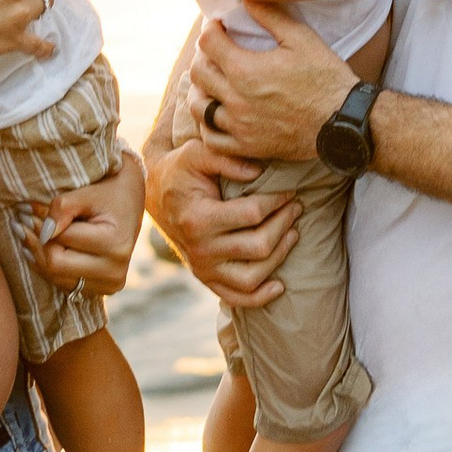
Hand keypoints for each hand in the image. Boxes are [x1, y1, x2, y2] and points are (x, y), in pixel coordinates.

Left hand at [28, 151, 145, 294]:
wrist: (130, 203)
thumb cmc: (108, 193)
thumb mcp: (88, 192)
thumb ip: (63, 207)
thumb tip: (41, 231)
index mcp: (115, 244)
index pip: (61, 242)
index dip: (38, 225)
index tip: (23, 209)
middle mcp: (115, 271)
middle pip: (56, 266)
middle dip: (35, 243)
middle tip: (18, 222)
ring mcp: (110, 284)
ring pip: (55, 278)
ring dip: (37, 255)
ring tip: (25, 232)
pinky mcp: (102, 290)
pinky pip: (63, 283)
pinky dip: (48, 266)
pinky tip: (39, 247)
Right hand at [143, 116, 297, 309]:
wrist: (156, 194)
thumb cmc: (181, 171)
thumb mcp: (196, 153)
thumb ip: (225, 158)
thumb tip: (259, 172)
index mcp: (198, 218)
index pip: (253, 214)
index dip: (278, 201)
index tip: (289, 191)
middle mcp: (200, 249)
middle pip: (259, 246)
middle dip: (284, 224)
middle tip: (296, 207)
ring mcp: (203, 268)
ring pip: (252, 277)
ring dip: (280, 256)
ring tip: (293, 233)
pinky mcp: (206, 278)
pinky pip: (236, 298)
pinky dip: (261, 297)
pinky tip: (280, 285)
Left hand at [189, 7, 359, 163]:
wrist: (343, 121)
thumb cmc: (325, 78)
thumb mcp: (301, 38)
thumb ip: (270, 15)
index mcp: (245, 69)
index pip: (207, 42)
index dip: (211, 29)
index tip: (219, 28)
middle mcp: (235, 99)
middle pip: (198, 73)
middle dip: (203, 57)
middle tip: (216, 52)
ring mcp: (239, 125)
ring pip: (199, 107)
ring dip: (201, 91)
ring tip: (212, 83)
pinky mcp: (247, 146)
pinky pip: (212, 140)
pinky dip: (208, 127)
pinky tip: (218, 116)